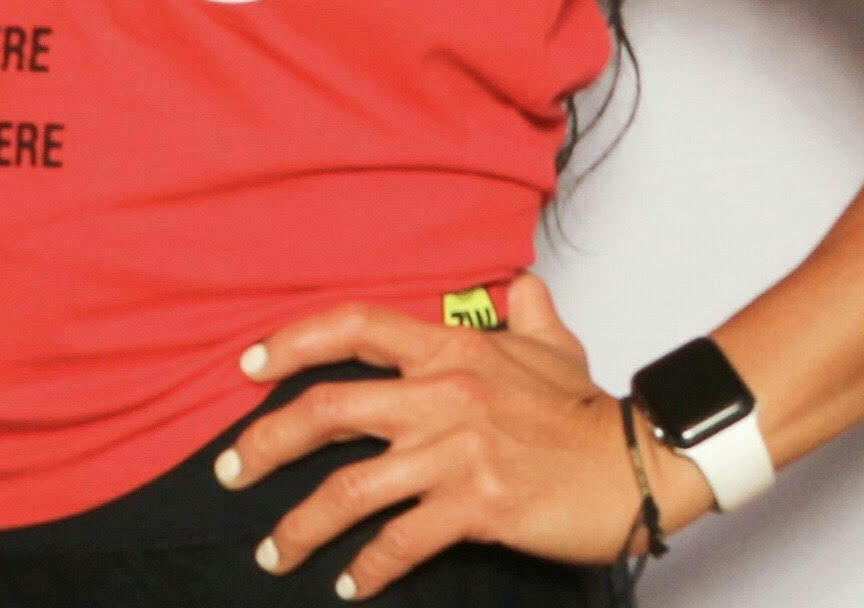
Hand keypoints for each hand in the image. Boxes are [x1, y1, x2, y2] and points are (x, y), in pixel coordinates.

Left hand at [215, 270, 709, 597]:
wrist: (634, 463)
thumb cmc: (585, 408)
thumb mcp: (551, 343)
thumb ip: (524, 310)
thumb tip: (517, 285)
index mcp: (450, 347)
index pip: (354, 327)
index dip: (294, 341)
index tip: (248, 367)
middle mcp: (443, 392)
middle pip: (328, 409)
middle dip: (264, 443)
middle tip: (229, 472)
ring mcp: (457, 451)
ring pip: (350, 488)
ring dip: (300, 526)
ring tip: (272, 553)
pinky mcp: (475, 507)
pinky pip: (400, 541)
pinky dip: (367, 568)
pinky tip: (349, 586)